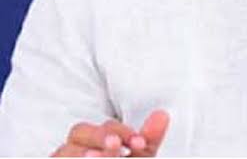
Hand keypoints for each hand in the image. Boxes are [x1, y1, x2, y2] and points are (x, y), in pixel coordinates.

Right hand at [52, 110, 169, 156]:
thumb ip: (148, 142)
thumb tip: (162, 114)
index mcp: (98, 143)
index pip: (108, 127)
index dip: (124, 132)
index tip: (140, 143)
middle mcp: (76, 151)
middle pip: (79, 132)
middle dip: (98, 136)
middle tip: (116, 147)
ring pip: (61, 152)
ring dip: (80, 153)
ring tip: (97, 158)